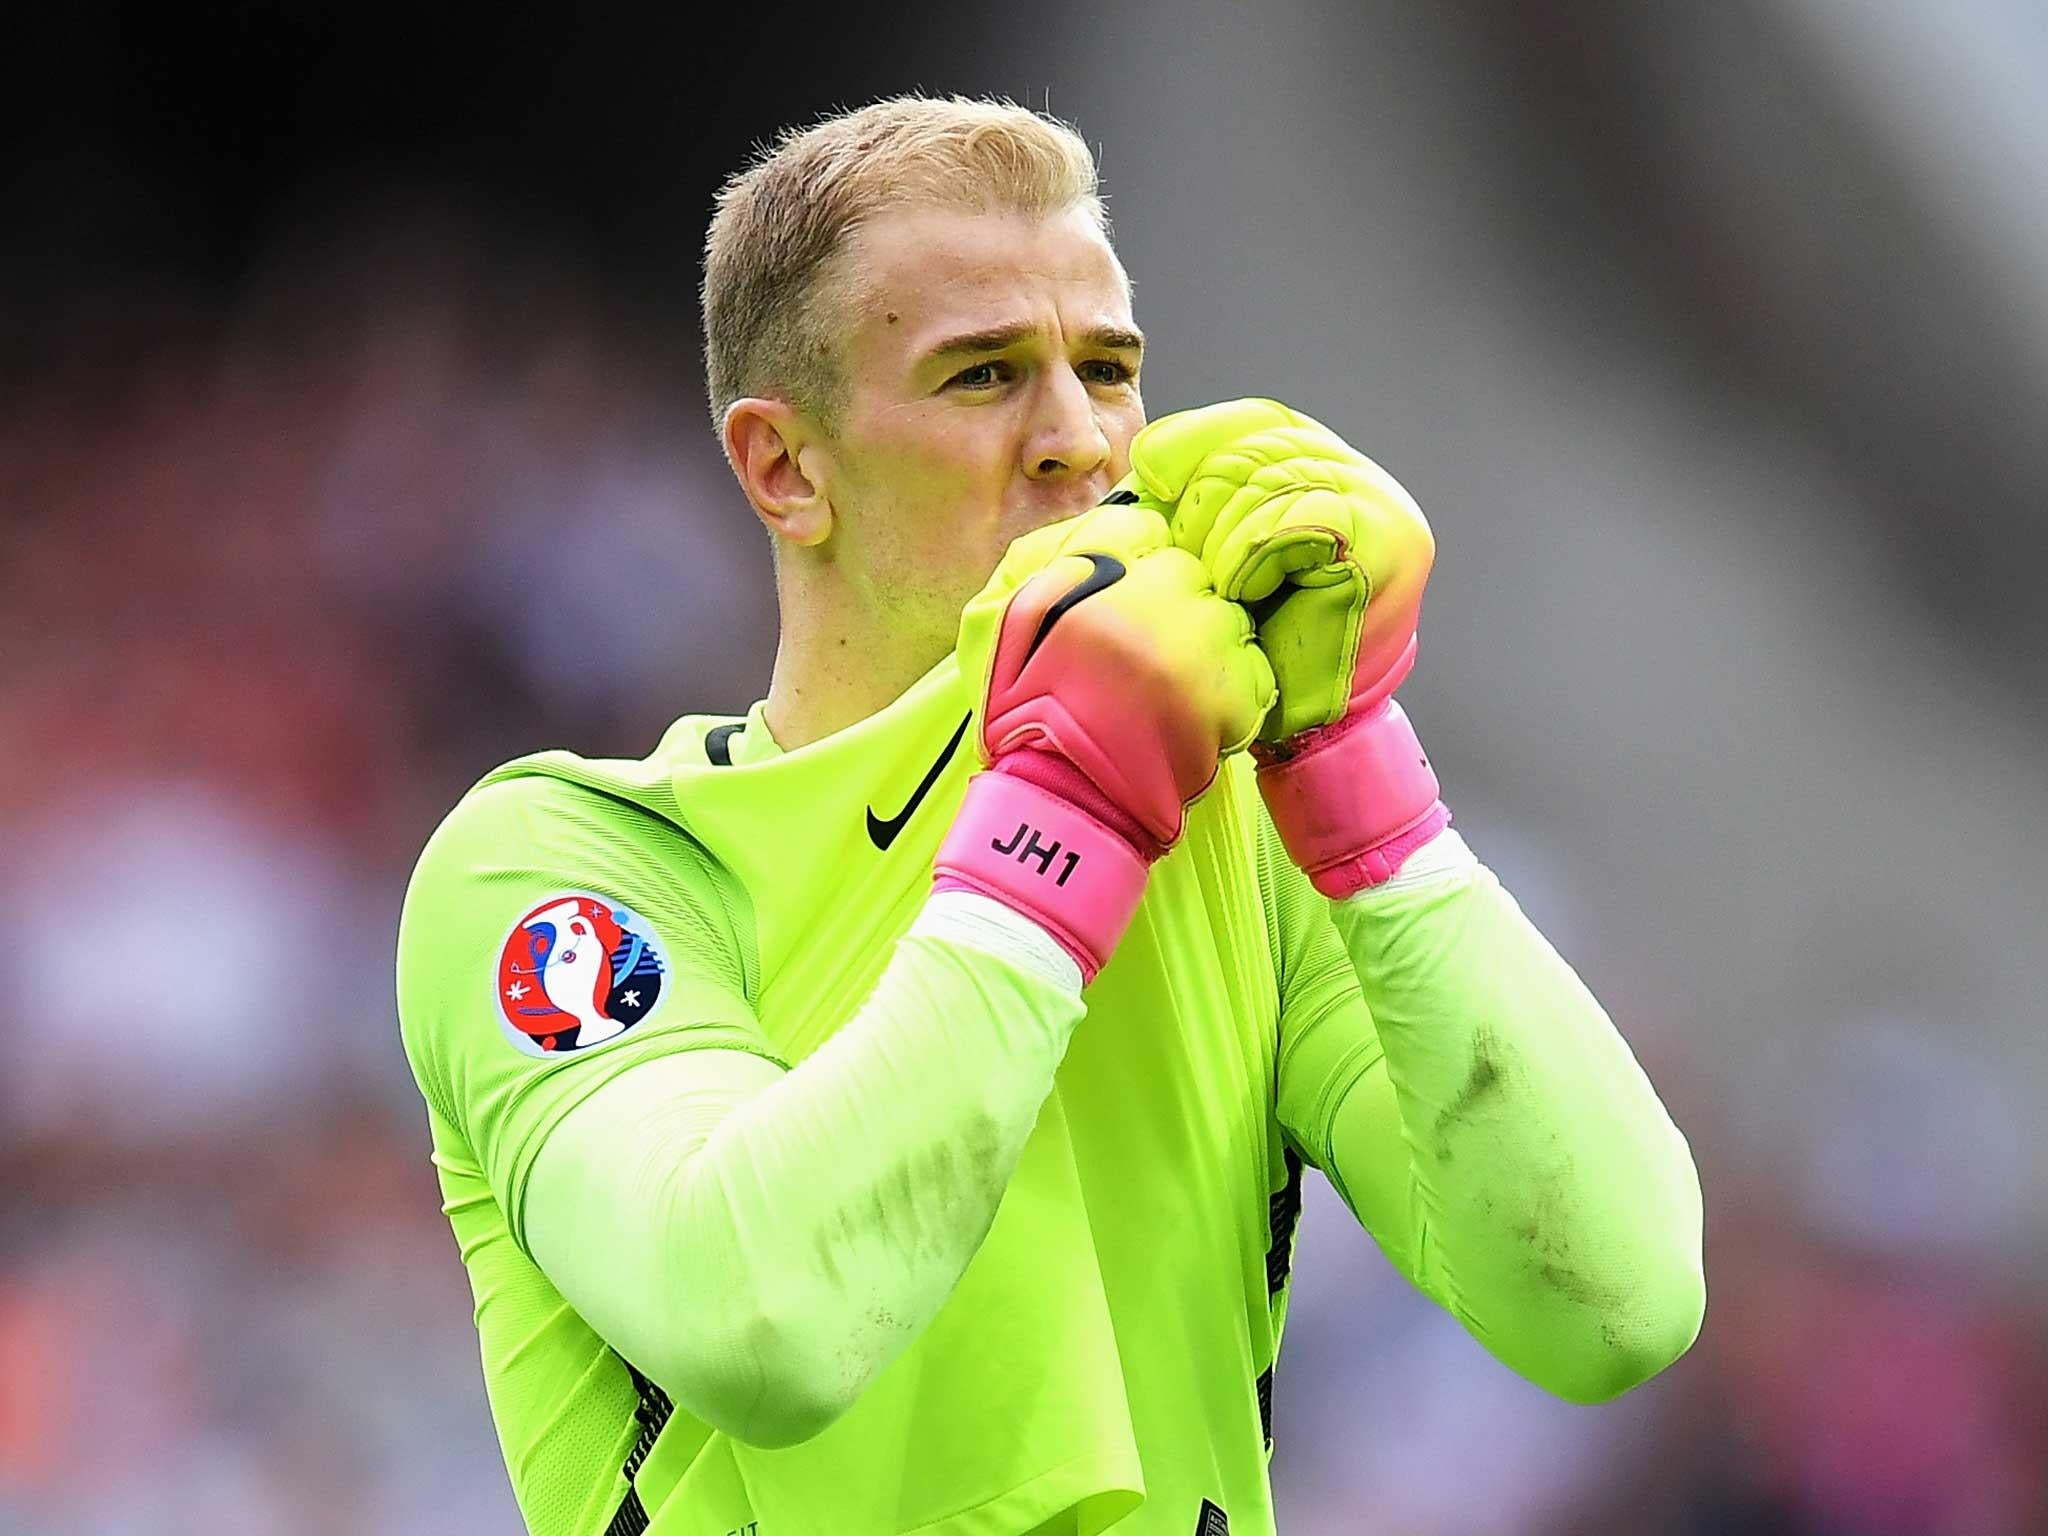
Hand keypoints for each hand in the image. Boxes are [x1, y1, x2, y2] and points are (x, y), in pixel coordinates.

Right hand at [935, 499, 1275, 976]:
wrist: (1062, 804)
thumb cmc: (1030, 713)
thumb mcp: (1009, 618)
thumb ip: (1057, 557)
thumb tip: (1119, 516)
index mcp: (1084, 580)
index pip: (1145, 533)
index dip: (1142, 568)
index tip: (1131, 600)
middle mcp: (1140, 608)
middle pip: (1194, 574)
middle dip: (1180, 605)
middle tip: (1152, 653)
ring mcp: (1188, 654)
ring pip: (1230, 620)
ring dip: (1212, 648)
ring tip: (1174, 688)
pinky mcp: (1223, 700)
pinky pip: (1254, 672)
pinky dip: (1235, 693)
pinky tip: (1195, 716)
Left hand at [1123, 399, 1448, 896]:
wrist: (1306, 730)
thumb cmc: (1256, 652)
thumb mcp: (1214, 560)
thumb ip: (1199, 503)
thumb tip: (1146, 456)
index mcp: (1324, 472)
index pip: (1256, 424)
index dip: (1199, 441)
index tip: (1151, 474)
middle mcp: (1364, 480)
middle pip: (1260, 446)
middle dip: (1207, 499)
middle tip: (1192, 558)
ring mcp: (1383, 507)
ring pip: (1272, 478)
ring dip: (1226, 534)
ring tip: (1222, 585)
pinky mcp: (1387, 542)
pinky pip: (1296, 517)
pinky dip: (1254, 551)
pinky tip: (1242, 587)